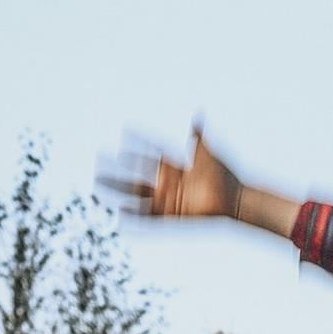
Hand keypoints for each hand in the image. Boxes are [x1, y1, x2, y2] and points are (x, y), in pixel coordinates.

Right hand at [100, 128, 296, 236]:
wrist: (234, 197)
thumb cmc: (223, 174)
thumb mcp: (207, 151)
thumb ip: (199, 134)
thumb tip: (198, 114)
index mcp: (174, 165)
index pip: (151, 151)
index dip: (138, 142)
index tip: (123, 131)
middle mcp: (167, 182)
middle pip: (136, 175)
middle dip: (117, 169)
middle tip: (99, 160)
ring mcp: (168, 199)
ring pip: (136, 196)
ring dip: (118, 193)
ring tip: (98, 188)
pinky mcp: (172, 215)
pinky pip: (149, 219)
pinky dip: (135, 219)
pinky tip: (118, 219)